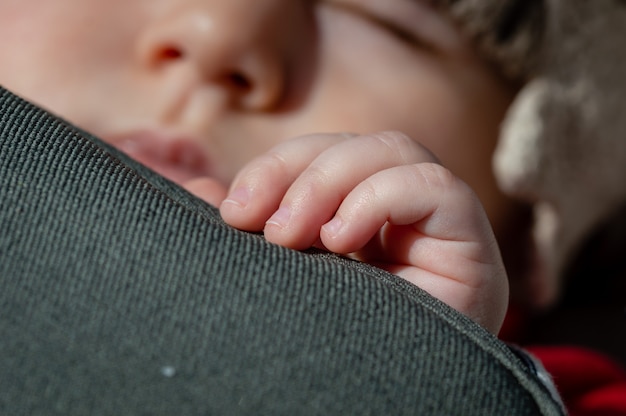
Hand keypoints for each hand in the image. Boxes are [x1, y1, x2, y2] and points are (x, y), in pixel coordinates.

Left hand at [188, 131, 507, 333]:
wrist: (385, 403)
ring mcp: (438, 222)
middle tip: (254, 220)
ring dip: (329, 181)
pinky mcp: (467, 240)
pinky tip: (341, 241)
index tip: (233, 212)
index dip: (276, 167)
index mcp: (361, 215)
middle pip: (356, 144)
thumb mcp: (278, 281)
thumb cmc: (329, 346)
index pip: (324, 155)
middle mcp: (403, 212)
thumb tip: (198, 190)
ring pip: (393, 150)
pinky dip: (377, 199)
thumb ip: (246, 233)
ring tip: (292, 236)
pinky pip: (433, 187)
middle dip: (297, 171)